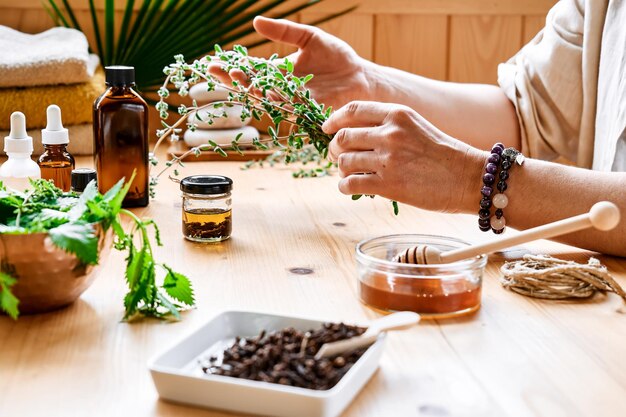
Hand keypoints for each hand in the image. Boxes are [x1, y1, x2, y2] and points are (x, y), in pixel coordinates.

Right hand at [208, 16, 372, 109]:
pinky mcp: (307, 112)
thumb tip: (255, 22)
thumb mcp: (308, 37)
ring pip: (267, 99)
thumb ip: (284, 31)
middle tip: (221, 72)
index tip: (212, 63)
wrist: (360, 76)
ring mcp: (292, 102)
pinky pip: (290, 110)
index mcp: (277, 71)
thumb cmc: (335, 57)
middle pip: (251, 87)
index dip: (230, 68)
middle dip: (235, 80)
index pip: (249, 70)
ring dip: (254, 91)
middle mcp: (280, 89)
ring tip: (242, 80)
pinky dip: (278, 103)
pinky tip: (268, 96)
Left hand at [322, 101, 485, 212]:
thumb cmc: (443, 154)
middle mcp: (390, 133)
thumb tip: (353, 135)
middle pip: (343, 137)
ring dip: (342, 170)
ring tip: (350, 175)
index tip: (327, 129)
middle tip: (338, 158)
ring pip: (344, 162)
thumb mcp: (416, 127)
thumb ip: (388, 126)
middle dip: (335, 149)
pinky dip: (344, 187)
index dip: (334, 120)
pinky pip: (350, 184)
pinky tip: (350, 188)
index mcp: (397, 114)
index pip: (352, 110)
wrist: (469, 177)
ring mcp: (388, 159)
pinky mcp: (389, 185)